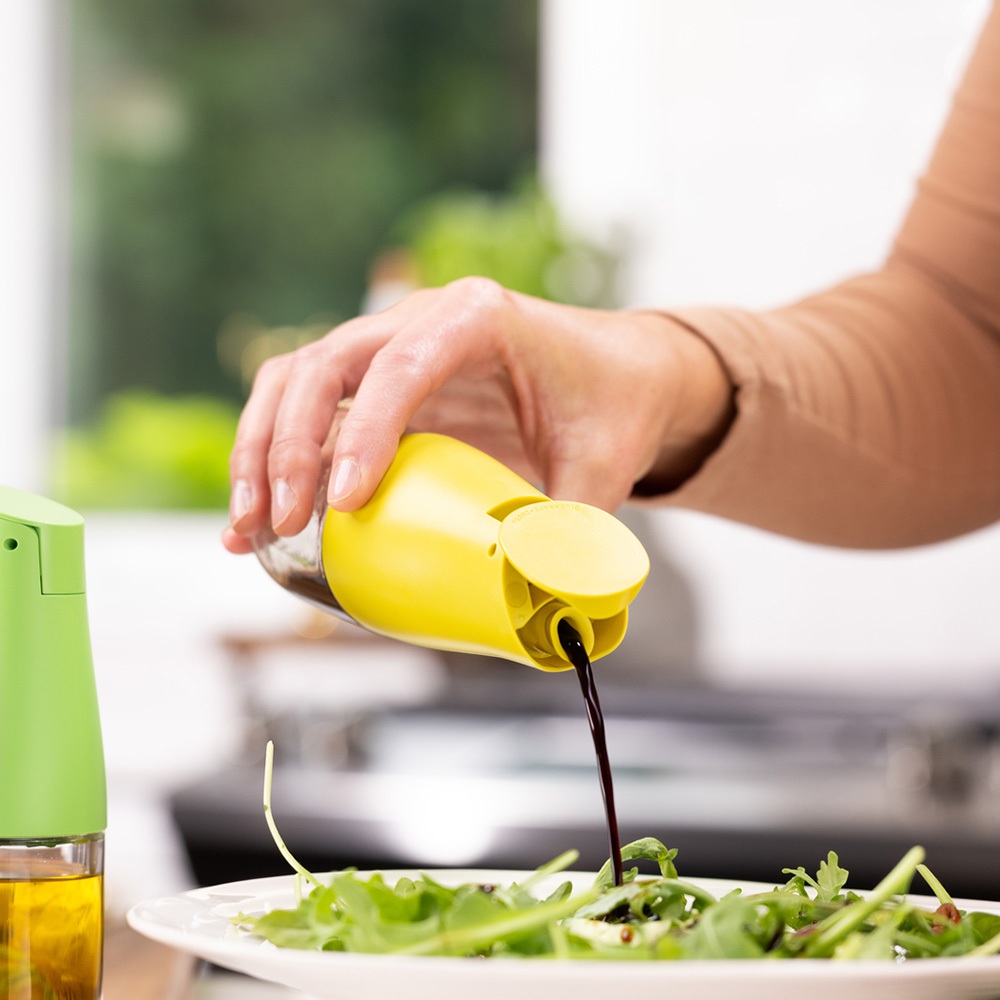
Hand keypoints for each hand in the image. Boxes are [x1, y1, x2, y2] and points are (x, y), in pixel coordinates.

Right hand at [223, 277, 732, 553]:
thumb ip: (572, 527)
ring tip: (248, 528)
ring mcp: (391, 348)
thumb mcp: (605, 464)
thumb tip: (539, 606)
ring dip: (260, 450)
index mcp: (478, 319)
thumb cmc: (611, 407)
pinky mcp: (376, 385)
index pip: (404, 365)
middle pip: (326, 364)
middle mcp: (421, 320)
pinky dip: (270, 458)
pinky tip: (255, 522)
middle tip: (281, 524)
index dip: (365, 430)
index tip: (345, 503)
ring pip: (295, 379)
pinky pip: (306, 410)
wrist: (616, 376)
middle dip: (290, 444)